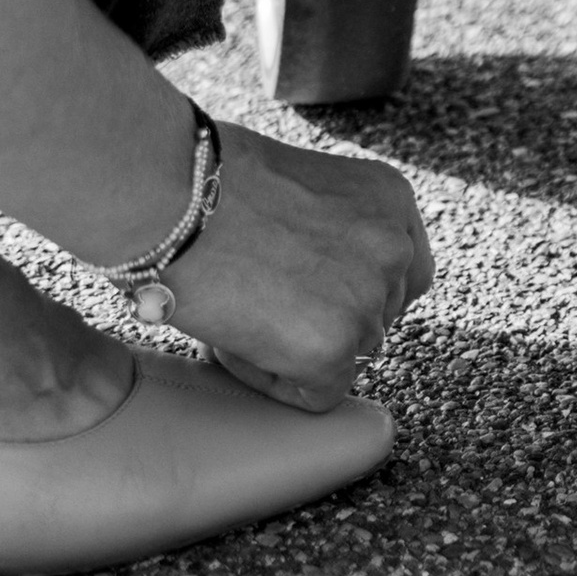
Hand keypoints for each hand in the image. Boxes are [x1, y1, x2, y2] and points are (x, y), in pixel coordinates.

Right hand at [161, 120, 433, 410]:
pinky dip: (273, 380)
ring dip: (294, 350)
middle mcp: (394, 246)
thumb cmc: (211, 181)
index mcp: (390, 199)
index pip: (403, 271)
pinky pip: (316, 394)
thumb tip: (321, 273)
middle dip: (324, 321)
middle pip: (378, 317)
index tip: (306, 293)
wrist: (173, 196)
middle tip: (260, 306)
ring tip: (236, 315)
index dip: (353, 291)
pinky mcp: (332, 349)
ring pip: (345, 357)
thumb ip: (332, 228)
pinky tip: (231, 341)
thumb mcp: (302, 186)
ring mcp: (368, 299)